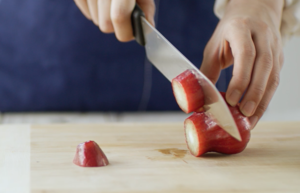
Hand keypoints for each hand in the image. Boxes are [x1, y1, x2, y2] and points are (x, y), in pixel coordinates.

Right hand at [74, 0, 154, 41]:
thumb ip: (147, 7)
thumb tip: (146, 26)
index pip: (119, 17)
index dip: (127, 30)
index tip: (133, 30)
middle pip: (105, 25)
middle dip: (117, 25)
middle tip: (124, 13)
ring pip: (95, 20)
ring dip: (106, 16)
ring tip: (112, 1)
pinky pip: (87, 12)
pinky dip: (96, 10)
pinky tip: (102, 0)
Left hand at [200, 0, 283, 128]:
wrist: (253, 12)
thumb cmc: (229, 31)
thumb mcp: (214, 45)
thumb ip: (208, 70)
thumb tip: (200, 98)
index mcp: (242, 29)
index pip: (246, 54)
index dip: (240, 78)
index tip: (231, 99)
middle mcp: (262, 36)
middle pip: (263, 66)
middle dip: (254, 93)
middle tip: (243, 113)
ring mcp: (274, 47)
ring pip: (273, 76)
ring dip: (262, 100)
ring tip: (250, 120)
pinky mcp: (279, 59)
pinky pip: (274, 81)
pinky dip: (265, 99)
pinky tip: (256, 112)